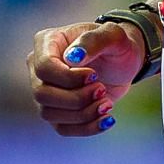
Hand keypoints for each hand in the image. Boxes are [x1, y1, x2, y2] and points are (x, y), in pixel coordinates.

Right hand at [26, 19, 143, 135]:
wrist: (123, 62)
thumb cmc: (116, 44)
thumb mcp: (113, 35)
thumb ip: (93, 40)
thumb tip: (73, 58)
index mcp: (47, 43)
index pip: (44, 67)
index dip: (68, 78)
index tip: (94, 76)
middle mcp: (39, 68)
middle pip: (41, 93)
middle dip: (75, 98)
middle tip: (101, 90)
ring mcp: (46, 91)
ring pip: (49, 114)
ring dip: (82, 114)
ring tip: (107, 103)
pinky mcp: (57, 111)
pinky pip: (62, 128)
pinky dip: (86, 128)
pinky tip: (106, 119)